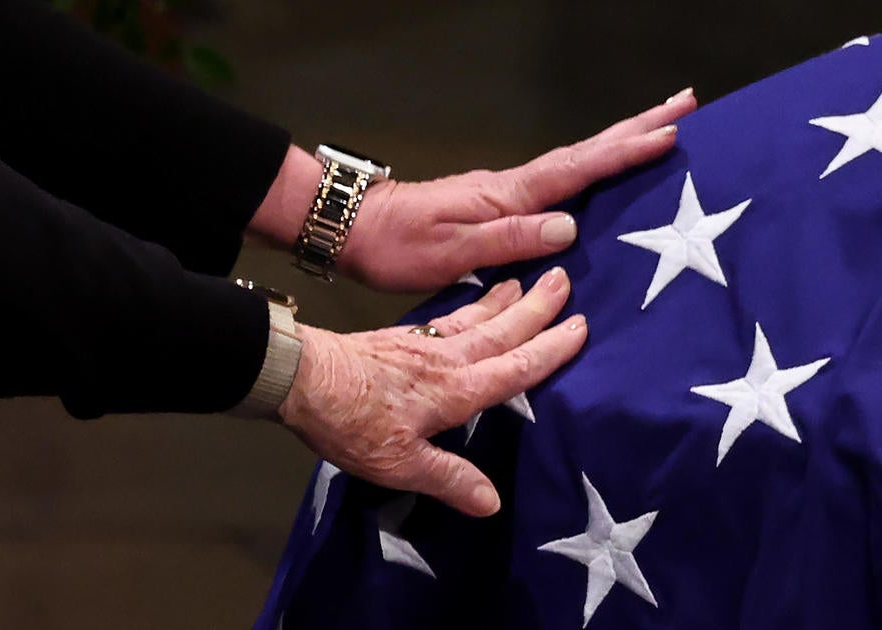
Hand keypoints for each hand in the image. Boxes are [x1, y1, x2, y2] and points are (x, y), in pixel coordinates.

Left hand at [278, 267, 583, 516]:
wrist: (300, 376)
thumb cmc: (350, 422)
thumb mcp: (399, 464)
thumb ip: (449, 478)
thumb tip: (493, 502)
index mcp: (455, 389)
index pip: (515, 368)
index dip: (550, 350)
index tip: (581, 327)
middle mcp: (446, 358)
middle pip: (501, 331)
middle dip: (536, 309)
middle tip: (566, 279)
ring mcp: (422, 342)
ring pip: (475, 318)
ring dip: (505, 301)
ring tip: (527, 281)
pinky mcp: (400, 336)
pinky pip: (449, 316)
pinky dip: (470, 306)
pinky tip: (472, 305)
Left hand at [337, 88, 697, 290]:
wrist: (355, 229)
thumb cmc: (397, 245)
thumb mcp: (451, 250)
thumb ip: (510, 238)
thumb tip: (571, 225)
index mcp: (507, 196)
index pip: (578, 169)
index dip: (625, 153)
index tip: (670, 133)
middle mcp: (512, 188)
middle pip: (585, 154)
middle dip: (636, 131)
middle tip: (685, 106)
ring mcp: (506, 194)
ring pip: (576, 165)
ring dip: (620, 146)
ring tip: (662, 131)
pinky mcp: (498, 207)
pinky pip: (560, 184)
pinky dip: (591, 171)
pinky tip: (604, 179)